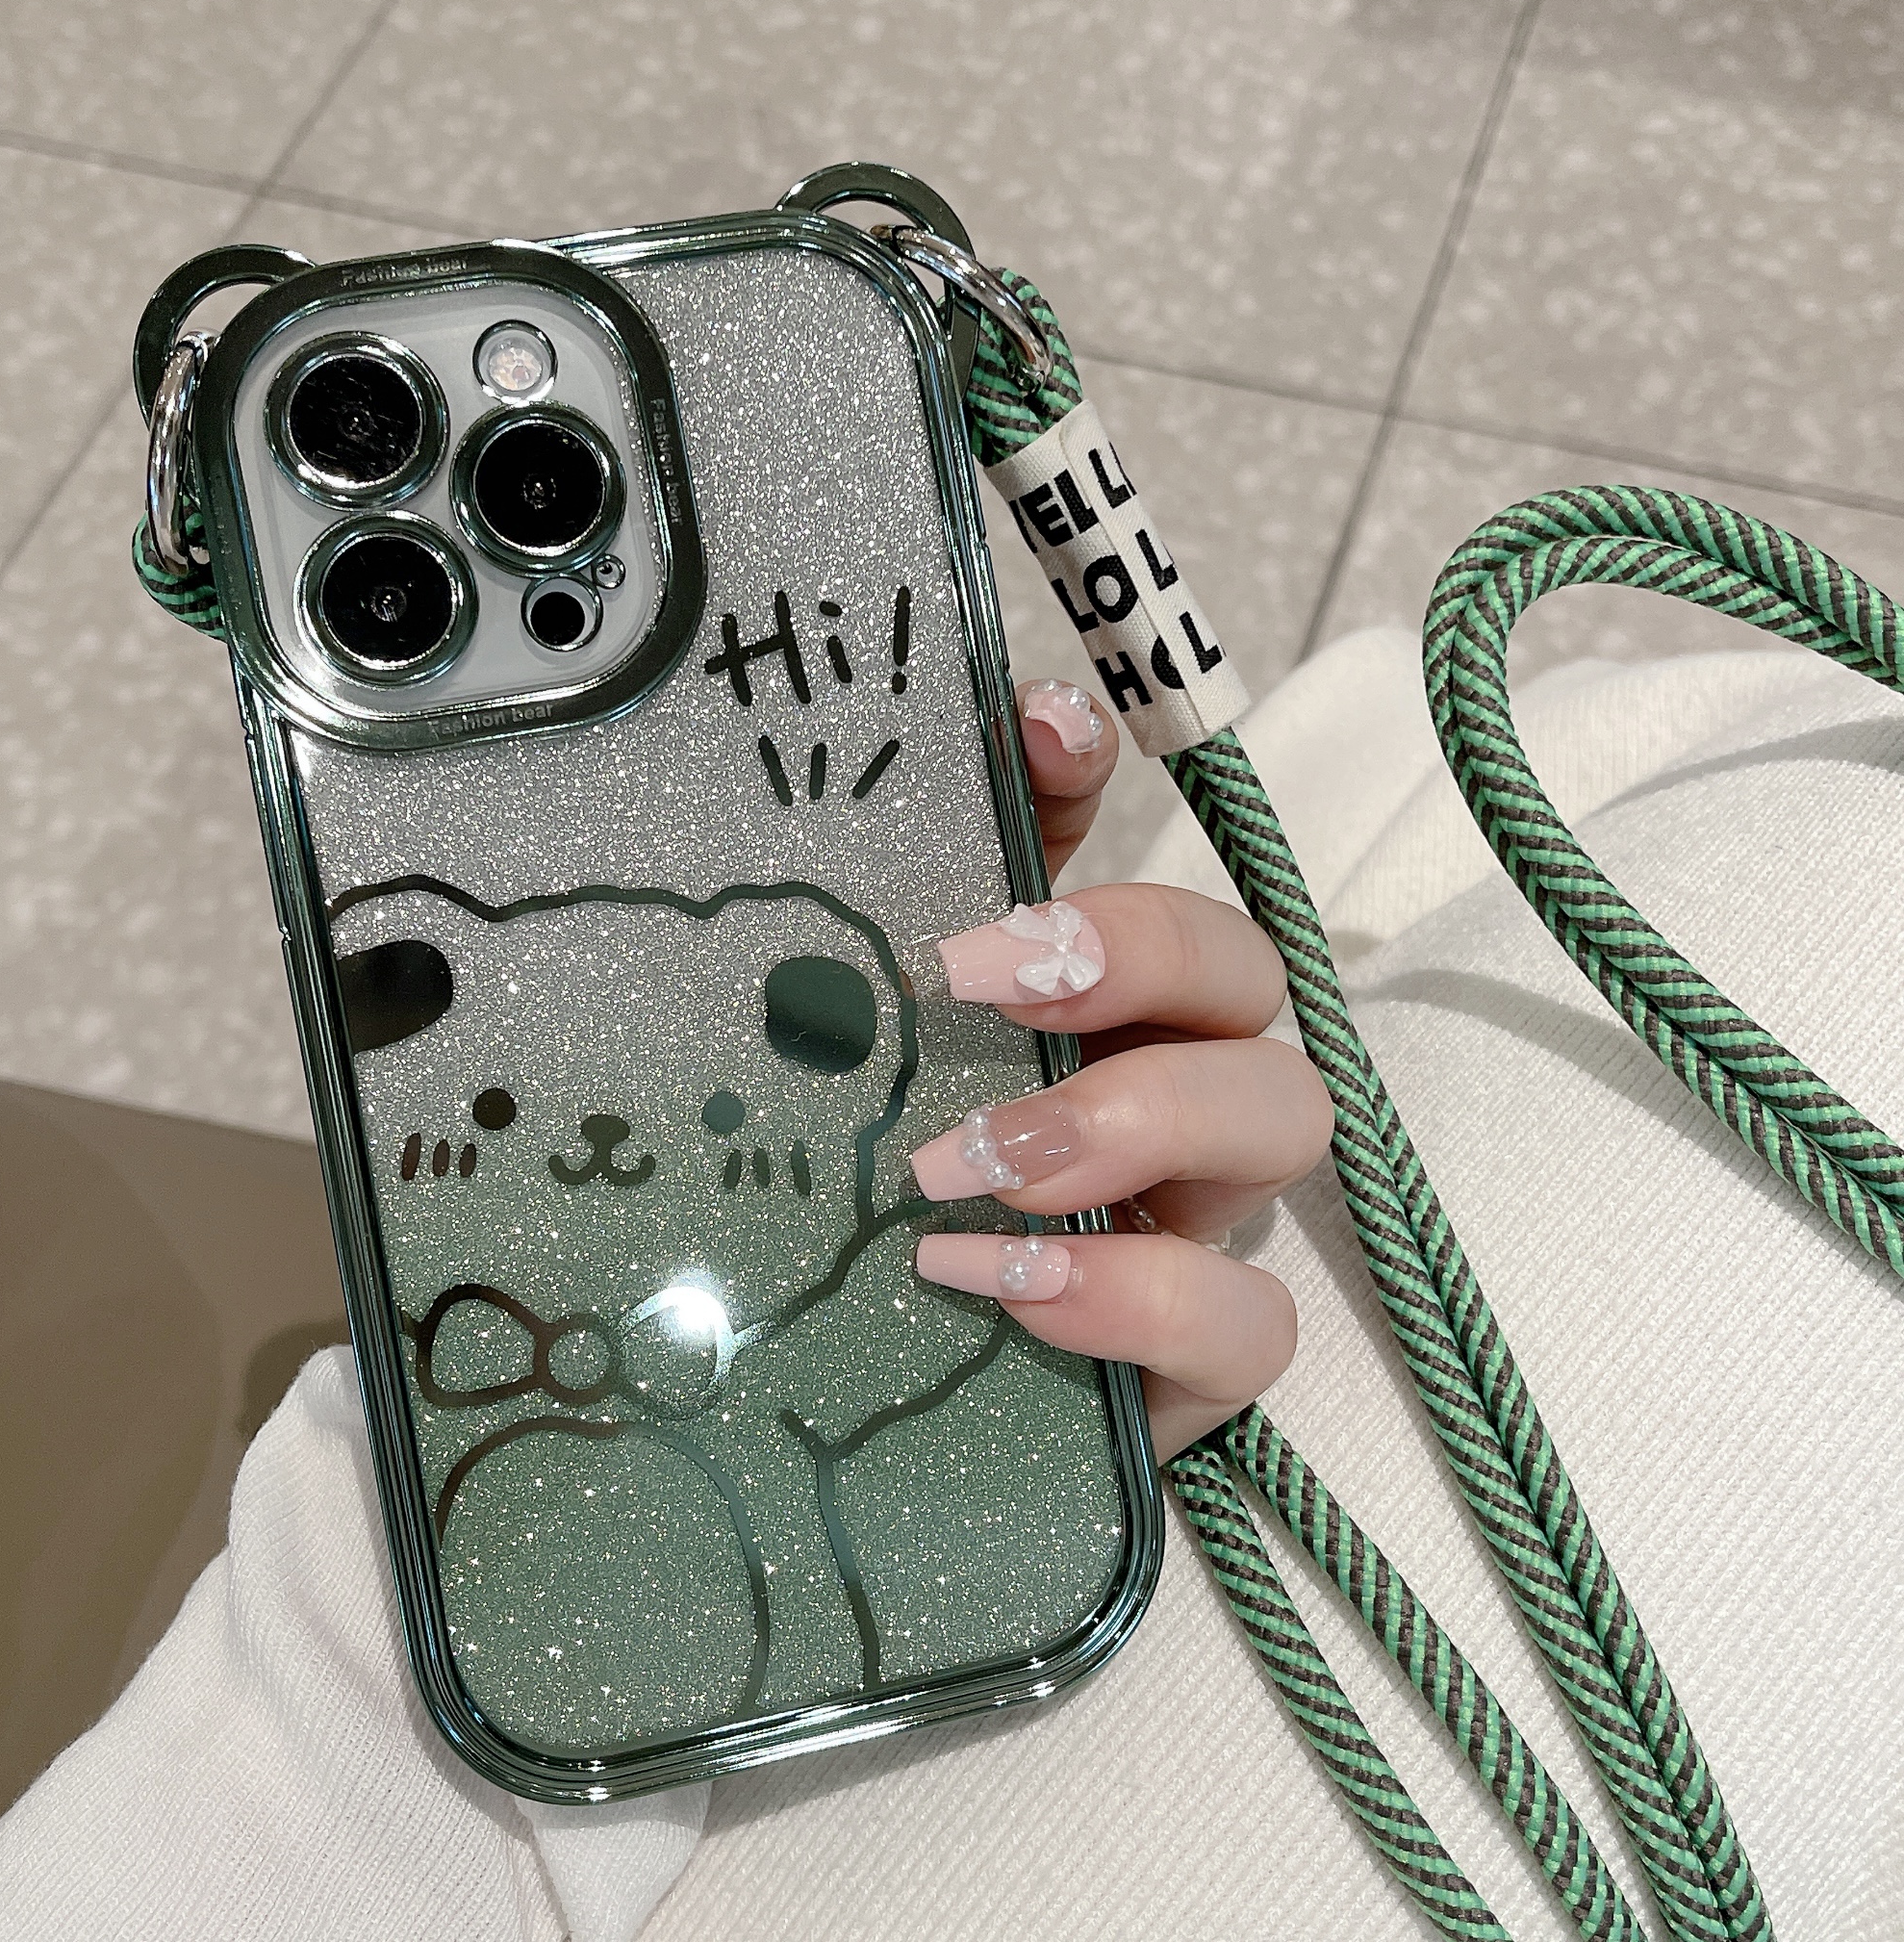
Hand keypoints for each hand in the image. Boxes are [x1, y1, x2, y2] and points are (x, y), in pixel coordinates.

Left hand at [911, 681, 1327, 1462]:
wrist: (866, 1414)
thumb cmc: (875, 1213)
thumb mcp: (862, 1068)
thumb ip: (893, 942)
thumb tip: (991, 754)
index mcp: (1093, 1010)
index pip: (1120, 846)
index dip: (1096, 780)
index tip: (1041, 736)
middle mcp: (1174, 1086)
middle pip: (1248, 968)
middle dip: (1137, 950)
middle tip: (968, 979)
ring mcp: (1202, 1219)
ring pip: (1287, 1119)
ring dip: (1134, 1118)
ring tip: (969, 1170)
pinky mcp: (1200, 1360)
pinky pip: (1245, 1323)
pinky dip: (1131, 1296)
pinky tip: (997, 1287)